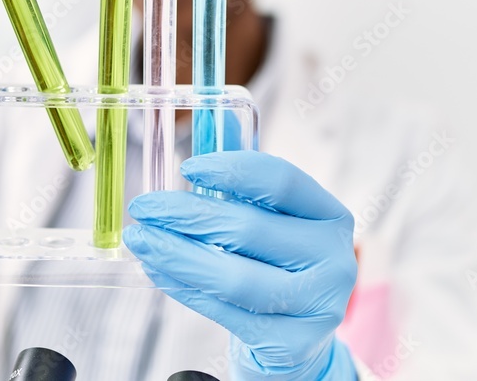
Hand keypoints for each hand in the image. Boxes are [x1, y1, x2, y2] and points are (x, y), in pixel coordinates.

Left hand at [123, 151, 357, 379]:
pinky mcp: (292, 344)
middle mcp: (334, 258)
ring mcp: (318, 305)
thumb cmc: (276, 268)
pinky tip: (159, 270)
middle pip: (248, 228)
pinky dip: (185, 287)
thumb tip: (205, 133)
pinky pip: (225, 310)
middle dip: (185, 215)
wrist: (296, 341)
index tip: (187, 167)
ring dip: (176, 254)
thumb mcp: (272, 223)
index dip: (232, 169)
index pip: (282, 181)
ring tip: (142, 240)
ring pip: (234, 275)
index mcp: (330, 215)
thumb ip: (244, 186)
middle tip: (144, 207)